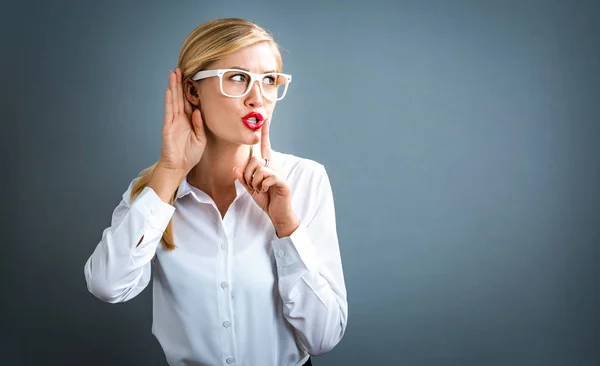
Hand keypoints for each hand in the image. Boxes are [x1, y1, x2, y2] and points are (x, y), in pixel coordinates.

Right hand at [159, 67, 206, 175]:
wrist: (179, 166)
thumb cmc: (190, 155)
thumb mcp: (201, 139)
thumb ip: (200, 125)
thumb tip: (198, 111)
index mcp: (190, 121)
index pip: (190, 102)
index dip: (190, 90)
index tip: (192, 77)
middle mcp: (181, 119)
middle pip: (181, 97)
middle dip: (180, 83)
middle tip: (180, 68)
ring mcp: (173, 121)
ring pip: (174, 100)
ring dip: (174, 86)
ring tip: (173, 73)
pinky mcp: (168, 126)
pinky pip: (169, 110)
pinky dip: (169, 100)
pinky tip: (169, 90)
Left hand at [233, 120, 299, 236]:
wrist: (278, 213)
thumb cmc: (267, 200)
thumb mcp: (251, 189)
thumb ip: (244, 179)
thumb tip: (236, 169)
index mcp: (267, 165)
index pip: (265, 146)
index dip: (265, 133)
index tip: (265, 119)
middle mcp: (274, 166)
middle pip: (255, 160)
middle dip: (248, 174)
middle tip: (251, 185)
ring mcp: (279, 173)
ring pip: (260, 168)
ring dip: (254, 182)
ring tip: (259, 189)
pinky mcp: (282, 182)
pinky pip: (267, 177)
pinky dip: (262, 185)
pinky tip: (265, 191)